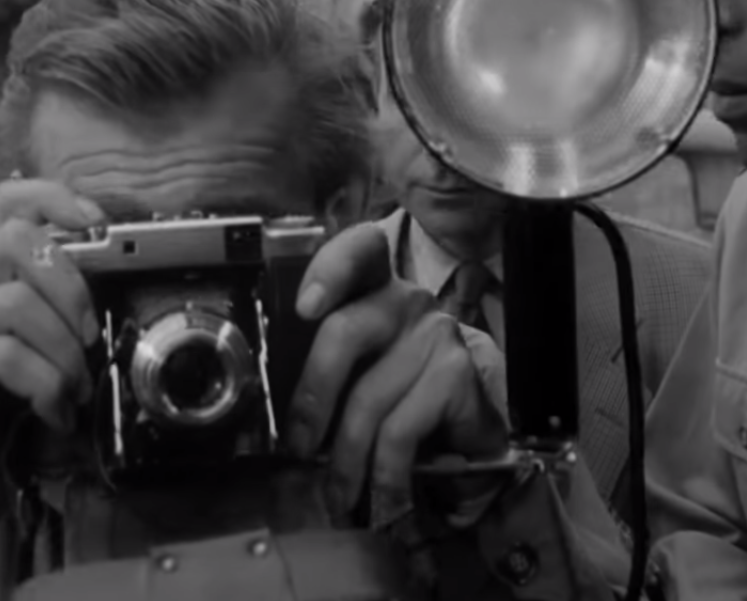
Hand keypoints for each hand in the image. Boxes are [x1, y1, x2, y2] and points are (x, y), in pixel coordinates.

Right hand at [0, 180, 105, 508]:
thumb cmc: (11, 409)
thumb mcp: (44, 345)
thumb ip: (60, 305)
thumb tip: (112, 272)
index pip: (7, 203)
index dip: (53, 198)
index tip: (97, 223)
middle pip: (15, 242)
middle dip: (71, 288)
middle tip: (89, 340)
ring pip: (17, 303)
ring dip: (63, 353)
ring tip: (72, 391)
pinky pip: (7, 355)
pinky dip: (45, 386)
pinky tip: (53, 412)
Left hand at [289, 224, 509, 518]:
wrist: (469, 425)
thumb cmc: (400, 392)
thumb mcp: (361, 370)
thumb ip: (327, 369)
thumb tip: (277, 417)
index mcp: (374, 288)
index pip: (359, 251)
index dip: (330, 268)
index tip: (305, 306)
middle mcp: (406, 300)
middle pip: (343, 333)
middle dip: (311, 398)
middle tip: (298, 445)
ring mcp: (435, 335)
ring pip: (368, 398)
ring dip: (345, 458)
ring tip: (335, 491)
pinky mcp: (456, 375)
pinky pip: (401, 431)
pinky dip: (383, 473)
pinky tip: (379, 495)